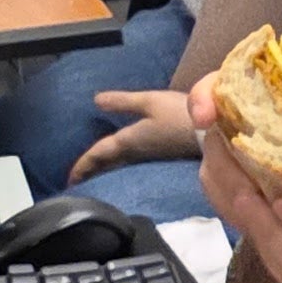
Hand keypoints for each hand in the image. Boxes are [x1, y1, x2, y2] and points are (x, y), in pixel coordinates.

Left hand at [68, 88, 201, 180]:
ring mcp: (149, 156)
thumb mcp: (149, 102)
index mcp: (129, 140)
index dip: (83, 165)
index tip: (69, 179)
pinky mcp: (160, 155)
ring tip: (94, 175)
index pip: (99, 154)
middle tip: (76, 182)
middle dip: (91, 172)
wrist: (212, 132)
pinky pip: (131, 164)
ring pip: (119, 166)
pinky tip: (122, 164)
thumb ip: (123, 102)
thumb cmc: (180, 115)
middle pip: (107, 165)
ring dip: (105, 170)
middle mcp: (136, 152)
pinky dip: (120, 166)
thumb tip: (96, 100)